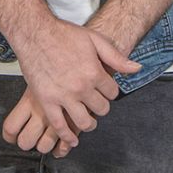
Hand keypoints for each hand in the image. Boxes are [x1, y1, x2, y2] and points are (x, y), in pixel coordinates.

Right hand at [9, 20, 138, 150]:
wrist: (36, 33)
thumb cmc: (64, 34)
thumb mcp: (95, 40)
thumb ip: (116, 57)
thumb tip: (136, 68)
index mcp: (94, 72)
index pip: (112, 93)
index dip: (110, 91)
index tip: (105, 89)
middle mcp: (81, 87)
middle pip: (101, 109)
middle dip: (101, 106)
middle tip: (96, 102)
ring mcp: (63, 96)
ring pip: (83, 122)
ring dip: (89, 124)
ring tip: (88, 121)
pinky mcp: (46, 101)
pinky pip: (59, 125)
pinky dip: (67, 136)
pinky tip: (72, 139)